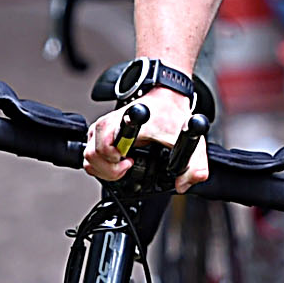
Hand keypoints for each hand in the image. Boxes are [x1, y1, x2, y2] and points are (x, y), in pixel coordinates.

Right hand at [82, 88, 205, 185]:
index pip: (107, 140)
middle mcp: (109, 123)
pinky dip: (101, 165)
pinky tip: (118, 161)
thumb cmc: (170, 114)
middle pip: (93, 155)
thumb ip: (195, 166)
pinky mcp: (97, 133)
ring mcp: (100, 128)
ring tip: (125, 163)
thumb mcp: (190, 140)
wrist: (164, 97)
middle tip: (128, 165)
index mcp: (128, 121)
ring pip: (89, 158)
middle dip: (111, 169)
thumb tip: (182, 185)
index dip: (113, 155)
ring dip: (105, 169)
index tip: (127, 158)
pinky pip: (89, 156)